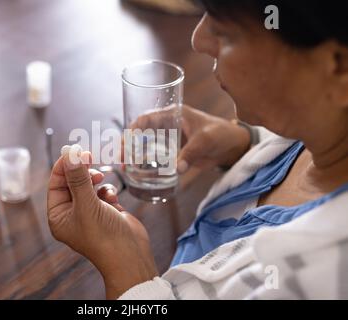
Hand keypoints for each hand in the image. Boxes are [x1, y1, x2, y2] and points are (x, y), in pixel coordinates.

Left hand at [47, 146, 157, 298]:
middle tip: (90, 157)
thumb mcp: (87, 204)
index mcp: (59, 216)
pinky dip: (107, 190)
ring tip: (101, 179)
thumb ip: (78, 177)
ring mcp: (90, 213)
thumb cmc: (103, 236)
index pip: (55, 184)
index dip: (64, 166)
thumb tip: (70, 153)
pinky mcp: (106, 212)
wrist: (130, 255)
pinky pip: (102, 193)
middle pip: (72, 182)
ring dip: (94, 180)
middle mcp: (72, 214)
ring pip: (88, 186)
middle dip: (81, 171)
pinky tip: (111, 197)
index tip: (75, 151)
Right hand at [130, 104, 250, 173]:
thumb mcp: (206, 140)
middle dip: (128, 145)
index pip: (145, 118)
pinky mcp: (173, 152)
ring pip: (145, 145)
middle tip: (122, 161)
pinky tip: (139, 173)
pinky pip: (155, 156)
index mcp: (172, 114)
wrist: (233, 146)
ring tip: (126, 168)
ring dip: (134, 155)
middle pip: (140, 133)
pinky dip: (146, 163)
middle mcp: (167, 125)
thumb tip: (176, 169)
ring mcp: (168, 139)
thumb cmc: (221, 134)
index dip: (132, 130)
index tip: (125, 144)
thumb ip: (191, 153)